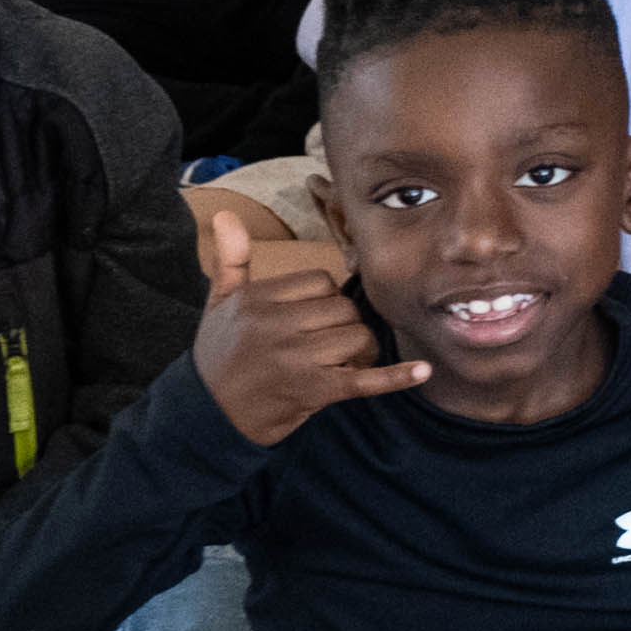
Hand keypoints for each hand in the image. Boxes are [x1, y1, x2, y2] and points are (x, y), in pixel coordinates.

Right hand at [193, 198, 432, 444]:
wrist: (209, 416)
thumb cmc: (219, 355)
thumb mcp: (218, 303)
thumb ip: (231, 259)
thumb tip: (225, 214)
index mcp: (257, 301)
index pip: (321, 281)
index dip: (325, 299)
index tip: (313, 318)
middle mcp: (276, 327)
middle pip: (343, 308)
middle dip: (344, 325)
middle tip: (328, 344)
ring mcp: (297, 360)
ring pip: (357, 336)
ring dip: (359, 350)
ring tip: (338, 363)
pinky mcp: (314, 391)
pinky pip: (363, 379)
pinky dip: (395, 377)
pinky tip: (421, 371)